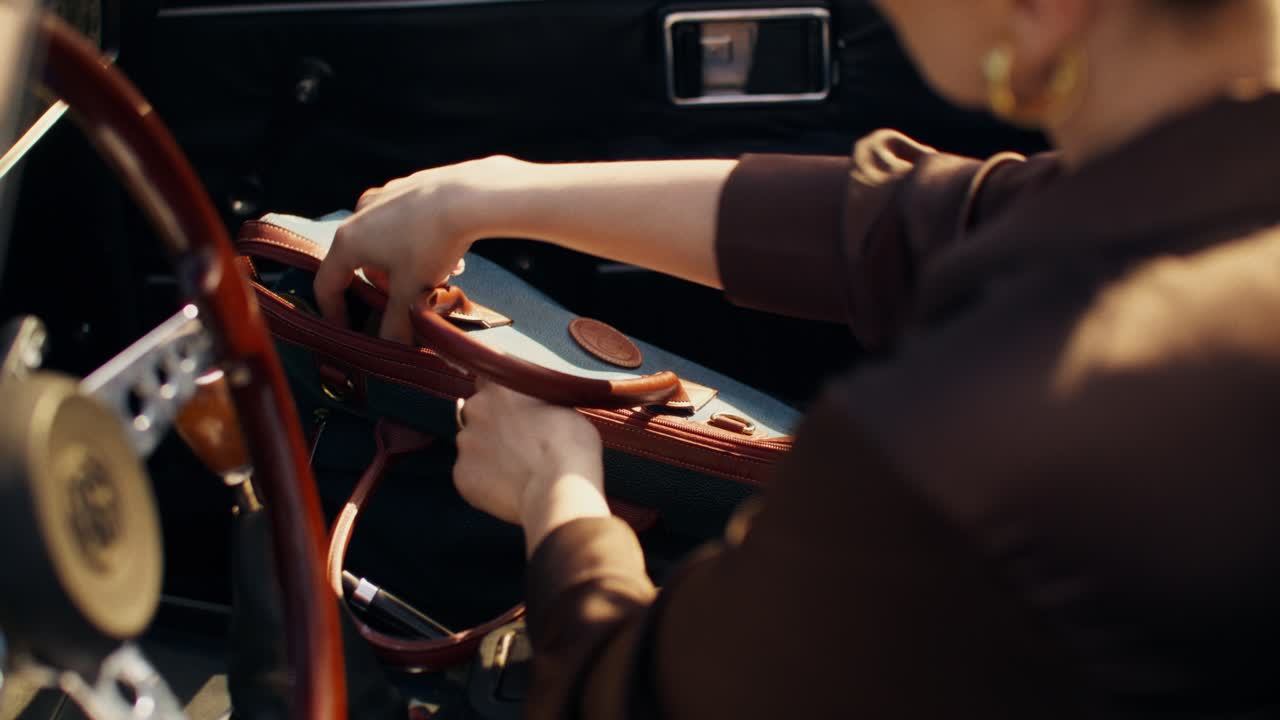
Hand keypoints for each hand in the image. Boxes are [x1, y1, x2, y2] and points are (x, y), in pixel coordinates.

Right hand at [313, 156, 518, 341]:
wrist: (469, 197)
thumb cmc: (431, 244)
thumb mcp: (412, 292)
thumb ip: (396, 322)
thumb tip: (390, 347)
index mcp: (349, 241)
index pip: (328, 283)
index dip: (335, 311)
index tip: (348, 329)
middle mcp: (359, 215)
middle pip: (361, 264)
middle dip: (385, 288)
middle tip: (408, 303)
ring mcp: (383, 198)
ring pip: (386, 244)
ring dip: (405, 268)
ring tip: (437, 280)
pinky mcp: (408, 188)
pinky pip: (404, 225)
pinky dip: (418, 245)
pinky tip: (448, 255)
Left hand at [453, 380, 609, 553]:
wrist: (560, 491)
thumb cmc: (571, 447)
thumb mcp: (564, 408)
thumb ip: (539, 402)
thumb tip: (538, 408)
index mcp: (500, 386)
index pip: (488, 378)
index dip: (501, 394)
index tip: (512, 405)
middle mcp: (476, 409)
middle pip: (477, 412)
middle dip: (493, 424)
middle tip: (520, 442)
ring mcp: (466, 443)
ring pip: (472, 445)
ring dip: (489, 453)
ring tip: (518, 469)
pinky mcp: (462, 475)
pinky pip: (471, 474)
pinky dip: (485, 480)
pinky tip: (510, 488)